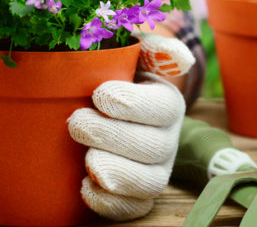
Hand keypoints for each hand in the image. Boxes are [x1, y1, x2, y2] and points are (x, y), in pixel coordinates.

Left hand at [67, 33, 194, 220]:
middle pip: (154, 147)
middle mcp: (166, 138)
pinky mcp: (136, 196)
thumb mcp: (126, 51)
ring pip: (150, 182)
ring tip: (87, 159)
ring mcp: (154, 170)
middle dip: (113, 136)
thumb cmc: (108, 74)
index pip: (162, 107)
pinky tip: (85, 186)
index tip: (99, 94)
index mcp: (166, 101)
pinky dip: (110, 203)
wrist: (90, 106)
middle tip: (76, 122)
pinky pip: (133, 210)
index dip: (132, 104)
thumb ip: (149, 46)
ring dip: (117, 173)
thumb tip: (180, 57)